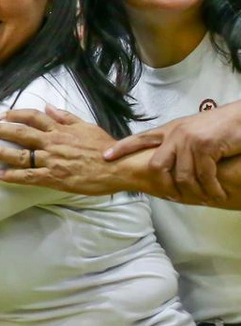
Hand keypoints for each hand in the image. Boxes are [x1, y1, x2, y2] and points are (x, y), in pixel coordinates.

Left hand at [0, 105, 128, 195]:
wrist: (119, 167)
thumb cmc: (106, 148)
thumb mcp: (87, 126)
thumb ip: (66, 117)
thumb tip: (48, 106)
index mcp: (60, 129)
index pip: (32, 117)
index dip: (15, 115)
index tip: (2, 115)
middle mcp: (52, 142)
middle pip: (20, 133)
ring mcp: (52, 160)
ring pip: (21, 155)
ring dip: (1, 152)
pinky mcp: (54, 177)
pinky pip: (29, 176)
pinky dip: (13, 176)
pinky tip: (0, 175)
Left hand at [104, 102, 240, 202]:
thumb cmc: (220, 127)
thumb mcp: (192, 132)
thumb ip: (177, 145)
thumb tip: (167, 166)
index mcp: (169, 130)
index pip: (140, 138)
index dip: (122, 148)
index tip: (105, 157)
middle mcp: (175, 133)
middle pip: (157, 165)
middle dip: (164, 186)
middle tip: (176, 198)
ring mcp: (189, 139)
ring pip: (182, 175)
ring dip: (194, 191)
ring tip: (205, 198)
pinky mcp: (205, 145)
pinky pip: (203, 175)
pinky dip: (210, 188)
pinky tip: (216, 194)